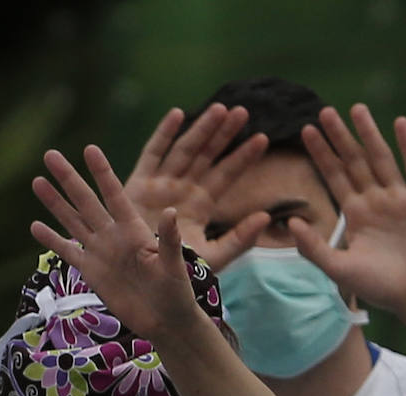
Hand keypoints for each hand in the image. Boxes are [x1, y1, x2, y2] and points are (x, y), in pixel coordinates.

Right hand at [30, 145, 204, 340]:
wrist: (165, 322)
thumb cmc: (177, 293)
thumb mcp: (174, 266)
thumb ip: (169, 240)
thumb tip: (170, 212)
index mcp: (135, 230)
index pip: (115, 195)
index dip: (102, 173)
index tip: (90, 149)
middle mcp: (114, 235)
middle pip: (87, 202)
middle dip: (69, 179)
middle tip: (50, 154)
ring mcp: (101, 252)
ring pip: (73, 221)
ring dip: (55, 203)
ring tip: (37, 181)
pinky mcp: (92, 272)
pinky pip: (68, 252)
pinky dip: (52, 241)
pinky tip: (35, 226)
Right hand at [121, 104, 270, 270]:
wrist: (141, 277)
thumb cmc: (178, 270)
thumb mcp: (214, 256)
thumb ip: (240, 239)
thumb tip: (266, 217)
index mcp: (202, 204)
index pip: (228, 175)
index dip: (243, 157)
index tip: (264, 139)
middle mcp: (183, 189)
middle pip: (208, 155)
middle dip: (224, 134)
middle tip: (243, 111)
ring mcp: (161, 183)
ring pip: (185, 149)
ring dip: (201, 129)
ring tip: (220, 109)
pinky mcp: (139, 183)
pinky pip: (153, 153)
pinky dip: (164, 134)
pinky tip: (178, 114)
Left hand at [289, 104, 405, 350]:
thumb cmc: (380, 287)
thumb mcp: (340, 270)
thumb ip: (314, 248)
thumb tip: (290, 222)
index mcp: (356, 214)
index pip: (334, 176)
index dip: (322, 154)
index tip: (306, 130)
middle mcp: (376, 201)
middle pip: (355, 162)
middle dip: (340, 137)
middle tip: (324, 111)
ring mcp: (401, 199)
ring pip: (382, 158)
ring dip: (370, 134)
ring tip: (357, 109)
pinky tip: (400, 123)